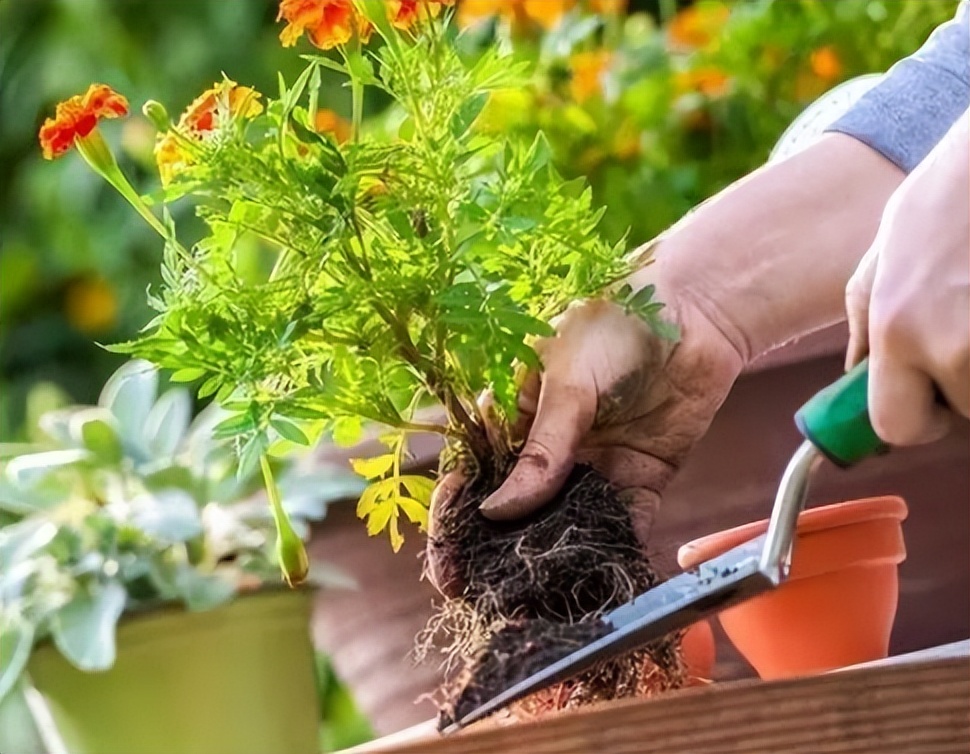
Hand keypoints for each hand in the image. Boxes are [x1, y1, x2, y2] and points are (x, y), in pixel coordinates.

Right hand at [427, 283, 743, 594]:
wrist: (695, 308)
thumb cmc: (614, 323)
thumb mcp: (566, 380)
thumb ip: (540, 449)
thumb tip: (497, 512)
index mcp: (515, 415)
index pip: (473, 475)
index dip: (455, 521)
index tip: (446, 567)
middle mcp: (549, 448)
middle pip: (513, 512)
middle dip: (496, 555)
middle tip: (483, 599)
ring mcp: (593, 466)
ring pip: (563, 525)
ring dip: (549, 562)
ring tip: (534, 606)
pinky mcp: (640, 478)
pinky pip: (621, 523)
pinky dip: (611, 553)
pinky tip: (596, 584)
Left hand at [845, 114, 968, 444]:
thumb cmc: (950, 197)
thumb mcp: (883, 258)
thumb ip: (868, 329)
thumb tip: (856, 385)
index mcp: (899, 329)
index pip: (897, 428)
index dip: (915, 419)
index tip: (929, 401)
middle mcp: (955, 345)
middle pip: (961, 414)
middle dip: (961, 388)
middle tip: (964, 328)